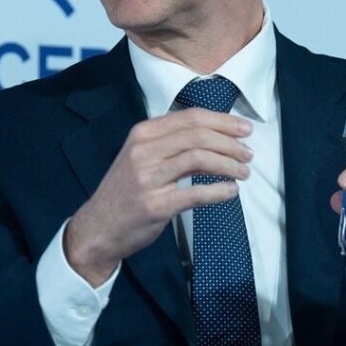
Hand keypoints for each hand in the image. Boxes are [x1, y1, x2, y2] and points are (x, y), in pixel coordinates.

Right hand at [66, 108, 252, 285]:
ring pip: (199, 158)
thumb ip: (170, 143)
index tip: (244, 128)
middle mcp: (143, 151)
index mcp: (142, 134)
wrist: (97, 228)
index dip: (222, 121)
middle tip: (248, 153)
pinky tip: (231, 191)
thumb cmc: (125, 192)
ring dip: (229, 164)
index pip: (190, 117)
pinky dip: (220, 191)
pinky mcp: (154, 205)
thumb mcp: (140, 157)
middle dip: (230, 142)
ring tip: (243, 172)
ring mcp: (147, 178)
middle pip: (198, 134)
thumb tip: (215, 134)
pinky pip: (196, 193)